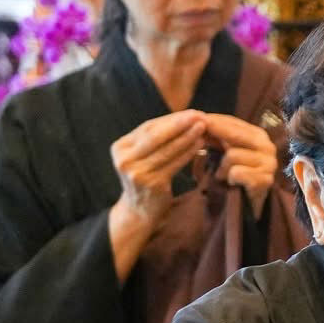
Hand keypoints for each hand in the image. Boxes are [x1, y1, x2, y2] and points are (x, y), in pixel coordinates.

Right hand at [110, 109, 207, 231]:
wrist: (139, 210)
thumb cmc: (146, 176)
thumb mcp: (143, 156)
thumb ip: (156, 138)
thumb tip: (187, 116)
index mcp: (120, 147)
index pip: (148, 128)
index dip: (171, 119)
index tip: (192, 112)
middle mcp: (124, 159)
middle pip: (155, 136)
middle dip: (180, 124)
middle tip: (200, 115)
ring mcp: (136, 173)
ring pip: (166, 150)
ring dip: (187, 137)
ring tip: (203, 127)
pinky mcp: (151, 184)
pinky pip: (174, 164)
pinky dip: (188, 153)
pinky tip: (200, 145)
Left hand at [203, 113, 278, 212]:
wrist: (249, 203)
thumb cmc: (235, 175)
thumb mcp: (226, 151)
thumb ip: (217, 136)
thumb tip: (197, 118)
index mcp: (259, 135)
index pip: (233, 122)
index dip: (212, 120)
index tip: (193, 117)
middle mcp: (268, 146)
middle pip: (234, 134)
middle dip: (214, 134)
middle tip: (195, 133)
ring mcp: (269, 164)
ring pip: (232, 155)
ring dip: (221, 167)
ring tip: (222, 175)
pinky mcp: (265, 180)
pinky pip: (237, 173)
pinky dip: (229, 178)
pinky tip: (230, 183)